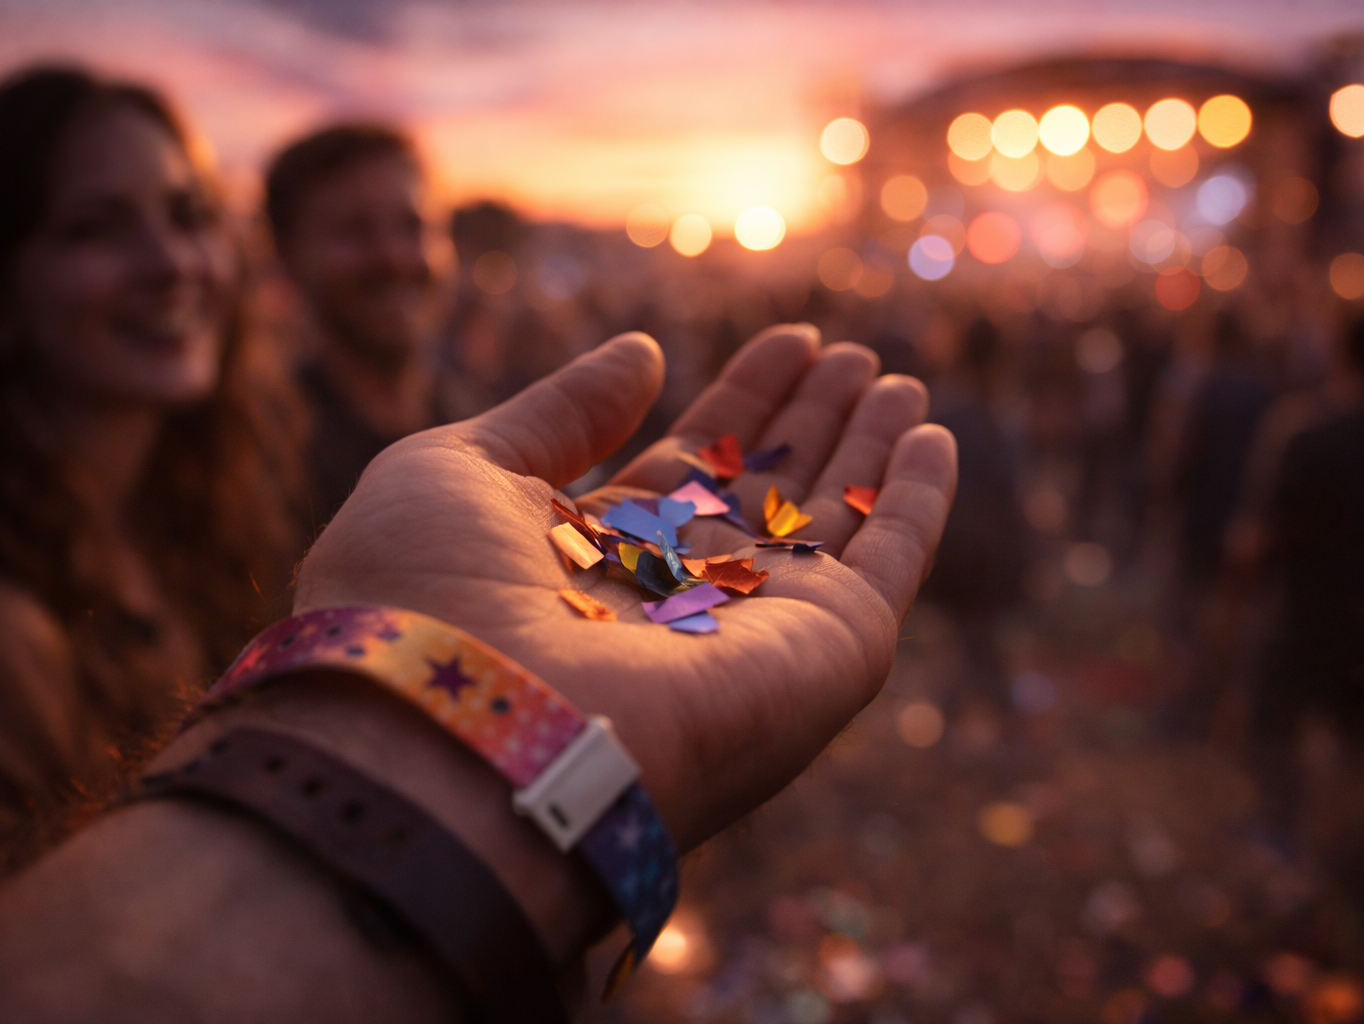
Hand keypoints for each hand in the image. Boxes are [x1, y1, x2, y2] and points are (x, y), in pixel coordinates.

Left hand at [296, 324, 955, 851]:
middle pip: (767, 492)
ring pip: (833, 521)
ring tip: (894, 377)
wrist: (467, 739)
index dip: (742, 400)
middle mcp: (684, 599)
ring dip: (867, 449)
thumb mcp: (460, 472)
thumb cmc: (432, 601)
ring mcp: (760, 628)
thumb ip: (559, 411)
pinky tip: (931, 435)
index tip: (787, 340)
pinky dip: (917, 499)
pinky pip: (889, 561)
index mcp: (599, 558)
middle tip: (848, 353)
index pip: (691, 465)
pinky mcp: (829, 650)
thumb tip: (644, 352)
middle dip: (809, 422)